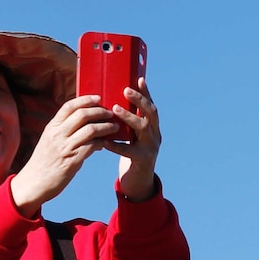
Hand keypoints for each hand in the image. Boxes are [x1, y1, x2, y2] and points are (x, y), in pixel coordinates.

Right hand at [11, 95, 118, 216]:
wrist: (34, 182)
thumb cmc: (44, 161)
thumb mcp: (49, 140)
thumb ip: (62, 131)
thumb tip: (82, 123)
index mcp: (51, 127)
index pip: (69, 106)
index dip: (85, 100)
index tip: (98, 98)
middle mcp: (57, 134)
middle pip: (82, 115)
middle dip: (99, 111)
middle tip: (110, 113)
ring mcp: (64, 147)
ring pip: (90, 129)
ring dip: (105, 127)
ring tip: (114, 127)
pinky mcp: (72, 161)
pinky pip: (92, 147)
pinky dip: (102, 143)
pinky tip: (106, 143)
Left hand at [103, 77, 161, 201]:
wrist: (138, 180)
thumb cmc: (131, 151)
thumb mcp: (132, 134)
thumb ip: (126, 120)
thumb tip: (110, 99)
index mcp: (152, 126)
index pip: (150, 105)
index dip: (146, 92)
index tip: (139, 78)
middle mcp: (155, 134)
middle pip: (151, 114)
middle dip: (139, 101)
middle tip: (125, 91)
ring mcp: (151, 147)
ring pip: (143, 129)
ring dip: (129, 117)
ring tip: (115, 110)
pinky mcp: (143, 160)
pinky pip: (129, 151)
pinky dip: (115, 145)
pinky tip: (103, 140)